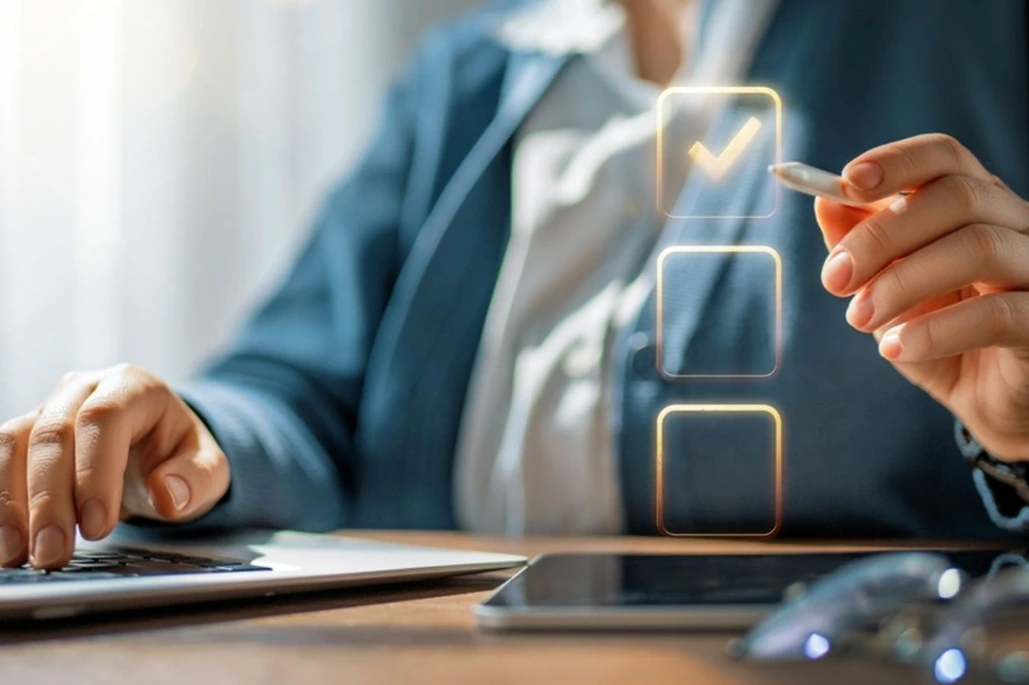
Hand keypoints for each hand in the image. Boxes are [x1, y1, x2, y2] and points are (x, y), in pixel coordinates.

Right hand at [0, 365, 229, 568]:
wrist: (156, 450)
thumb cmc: (180, 457)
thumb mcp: (209, 468)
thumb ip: (197, 479)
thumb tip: (168, 494)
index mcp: (135, 387)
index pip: (105, 418)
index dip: (95, 472)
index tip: (97, 526)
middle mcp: (84, 390)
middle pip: (52, 434)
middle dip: (48, 500)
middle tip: (53, 553)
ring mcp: (47, 409)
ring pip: (12, 445)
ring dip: (9, 503)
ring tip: (17, 555)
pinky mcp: (23, 436)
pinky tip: (3, 540)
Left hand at [814, 133, 1028, 463]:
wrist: (989, 401)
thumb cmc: (938, 332)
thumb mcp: (886, 286)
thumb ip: (859, 243)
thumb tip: (826, 198)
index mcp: (975, 205)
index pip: (945, 157)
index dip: (897, 161)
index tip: (846, 182)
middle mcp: (1018, 225)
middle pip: (958, 196)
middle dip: (882, 236)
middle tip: (834, 280)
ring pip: (981, 247)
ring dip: (903, 282)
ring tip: (859, 319)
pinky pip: (998, 313)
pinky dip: (935, 330)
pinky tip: (894, 348)